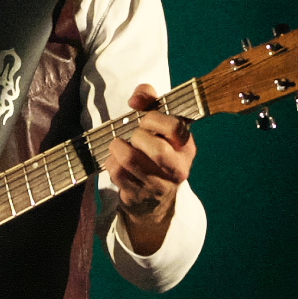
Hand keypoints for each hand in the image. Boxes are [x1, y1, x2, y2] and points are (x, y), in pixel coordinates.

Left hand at [106, 85, 195, 254]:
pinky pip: (118, 174)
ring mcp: (159, 185)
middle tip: (133, 136)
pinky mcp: (139, 196)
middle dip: (137, 137)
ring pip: (131, 160)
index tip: (145, 120)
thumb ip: (149, 100)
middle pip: (157, 149)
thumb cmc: (155, 150)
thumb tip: (136, 99)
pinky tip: (116, 162)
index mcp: (186, 147)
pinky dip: (111, 163)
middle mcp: (178, 169)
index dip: (153, 119)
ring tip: (119, 146)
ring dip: (118, 148)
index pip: (175, 128)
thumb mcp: (158, 124)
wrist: (155, 198)